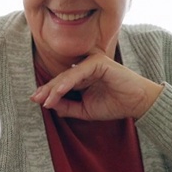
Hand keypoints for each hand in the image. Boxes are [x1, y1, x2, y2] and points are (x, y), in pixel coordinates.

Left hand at [29, 49, 163, 120]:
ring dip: (55, 88)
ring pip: (68, 75)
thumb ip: (69, 107)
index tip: (36, 101)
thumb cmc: (115, 105)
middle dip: (47, 89)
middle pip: (61, 78)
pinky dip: (67, 83)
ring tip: (45, 100)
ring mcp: (92, 62)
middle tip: (35, 98)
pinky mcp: (98, 61)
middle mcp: (86, 67)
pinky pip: (78, 73)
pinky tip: (58, 92)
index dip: (49, 92)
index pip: (62, 83)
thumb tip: (51, 106)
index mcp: (83, 76)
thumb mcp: (86, 110)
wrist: (137, 104)